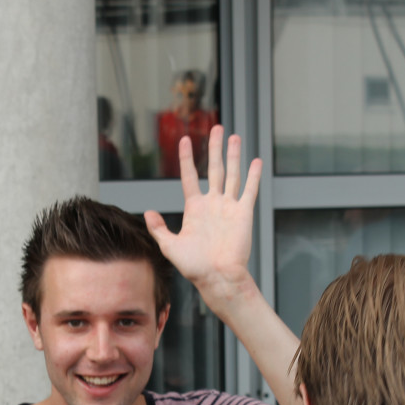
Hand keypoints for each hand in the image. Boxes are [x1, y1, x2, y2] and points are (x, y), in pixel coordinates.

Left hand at [144, 125, 261, 309]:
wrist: (217, 277)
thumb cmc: (194, 266)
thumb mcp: (170, 247)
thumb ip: (159, 229)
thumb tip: (148, 212)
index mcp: (194, 209)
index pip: (190, 177)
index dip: (186, 158)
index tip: (184, 139)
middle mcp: (212, 204)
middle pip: (214, 169)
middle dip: (215, 148)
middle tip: (217, 127)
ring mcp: (229, 207)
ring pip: (232, 174)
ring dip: (233, 155)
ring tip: (234, 136)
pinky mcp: (243, 214)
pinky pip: (249, 190)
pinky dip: (253, 176)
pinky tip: (255, 161)